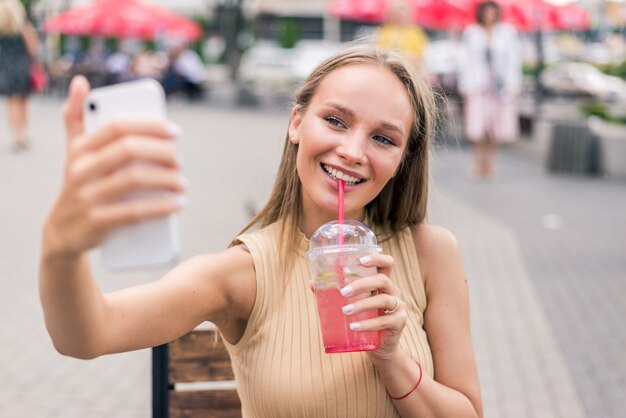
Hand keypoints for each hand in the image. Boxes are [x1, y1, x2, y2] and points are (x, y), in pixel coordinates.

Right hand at [43, 76, 185, 259]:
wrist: (62, 233)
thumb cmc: (79, 185)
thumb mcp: (74, 153)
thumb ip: (78, 119)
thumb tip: (80, 82)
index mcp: (80, 148)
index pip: (118, 126)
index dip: (150, 125)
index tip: (175, 132)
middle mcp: (80, 169)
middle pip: (128, 150)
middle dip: (161, 153)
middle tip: (180, 161)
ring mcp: (87, 196)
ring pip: (133, 179)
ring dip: (165, 180)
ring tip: (182, 184)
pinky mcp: (96, 222)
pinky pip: (133, 212)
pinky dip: (160, 207)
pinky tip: (177, 204)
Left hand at [338, 252, 406, 361]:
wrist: (379, 347)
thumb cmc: (363, 319)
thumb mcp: (350, 303)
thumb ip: (333, 293)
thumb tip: (312, 283)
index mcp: (382, 282)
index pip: (386, 263)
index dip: (376, 258)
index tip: (360, 260)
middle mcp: (393, 291)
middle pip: (382, 280)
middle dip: (361, 284)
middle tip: (343, 292)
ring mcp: (398, 306)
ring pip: (383, 300)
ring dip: (362, 304)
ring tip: (345, 311)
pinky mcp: (399, 322)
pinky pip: (385, 321)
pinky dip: (368, 324)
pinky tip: (354, 327)